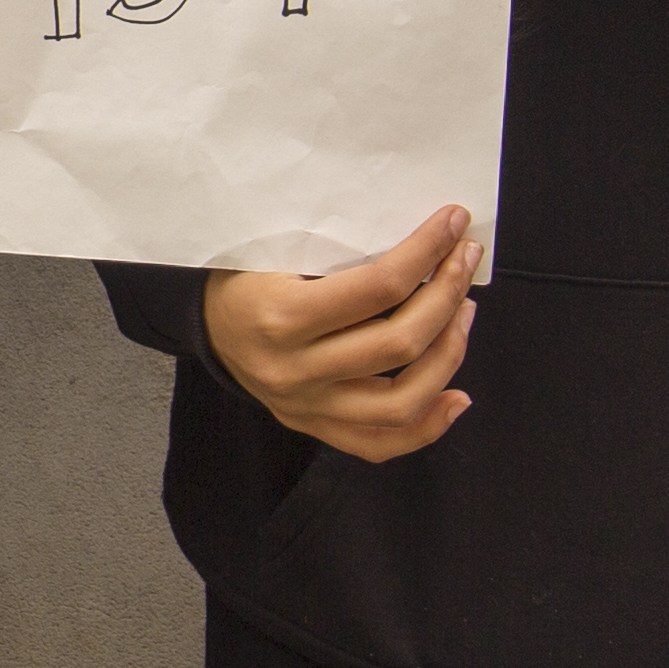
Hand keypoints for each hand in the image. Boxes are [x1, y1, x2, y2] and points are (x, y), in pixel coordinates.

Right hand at [197, 204, 479, 464]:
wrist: (203, 323)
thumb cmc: (245, 274)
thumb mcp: (278, 247)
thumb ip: (343, 249)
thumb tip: (424, 240)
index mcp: (282, 316)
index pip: (379, 287)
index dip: (427, 251)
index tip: (453, 222)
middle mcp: (294, 370)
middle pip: (399, 343)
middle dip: (448, 294)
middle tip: (465, 260)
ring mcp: (305, 406)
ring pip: (401, 402)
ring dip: (449, 355)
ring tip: (463, 314)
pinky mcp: (313, 426)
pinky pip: (380, 444)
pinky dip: (429, 425)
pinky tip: (456, 394)